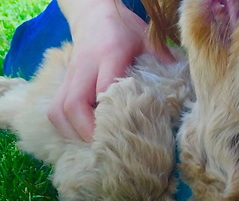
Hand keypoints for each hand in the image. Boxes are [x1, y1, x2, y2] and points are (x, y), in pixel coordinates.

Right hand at [49, 0, 173, 141]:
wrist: (93, 14)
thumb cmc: (124, 29)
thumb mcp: (148, 39)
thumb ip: (163, 60)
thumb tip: (183, 87)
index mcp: (109, 54)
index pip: (104, 89)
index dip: (109, 116)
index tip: (122, 136)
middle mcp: (84, 67)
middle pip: (73, 105)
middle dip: (86, 132)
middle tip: (105, 148)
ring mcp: (69, 76)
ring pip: (58, 111)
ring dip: (72, 133)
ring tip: (93, 146)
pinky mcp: (62, 83)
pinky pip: (55, 111)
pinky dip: (65, 128)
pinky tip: (81, 136)